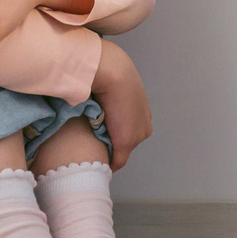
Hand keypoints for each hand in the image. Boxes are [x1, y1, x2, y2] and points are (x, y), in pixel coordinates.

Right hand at [90, 39, 151, 170]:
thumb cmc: (111, 74)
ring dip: (108, 150)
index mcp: (143, 113)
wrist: (113, 74)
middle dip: (112, 143)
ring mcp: (137, 135)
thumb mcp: (115, 87)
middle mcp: (145, 125)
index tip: (100, 132)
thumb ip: (114, 98)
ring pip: (121, 152)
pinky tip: (95, 160)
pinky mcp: (126, 143)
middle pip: (127, 144)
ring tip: (92, 144)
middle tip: (94, 139)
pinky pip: (117, 161)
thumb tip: (103, 103)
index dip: (114, 134)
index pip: (129, 130)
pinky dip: (107, 163)